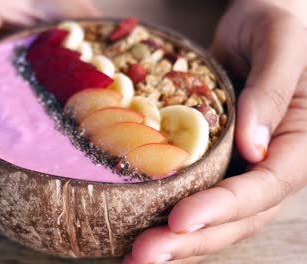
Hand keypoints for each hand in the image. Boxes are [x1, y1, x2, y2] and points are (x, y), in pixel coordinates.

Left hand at [127, 0, 306, 262]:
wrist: (261, 17)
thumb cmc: (279, 21)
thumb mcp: (280, 43)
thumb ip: (270, 92)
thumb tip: (252, 149)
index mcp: (299, 144)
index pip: (264, 188)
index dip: (223, 208)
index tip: (179, 220)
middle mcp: (271, 164)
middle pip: (237, 217)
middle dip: (191, 239)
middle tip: (144, 257)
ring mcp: (241, 166)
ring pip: (215, 216)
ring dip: (177, 240)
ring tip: (136, 257)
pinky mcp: (215, 160)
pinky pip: (196, 193)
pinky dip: (170, 215)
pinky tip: (139, 229)